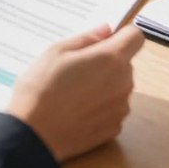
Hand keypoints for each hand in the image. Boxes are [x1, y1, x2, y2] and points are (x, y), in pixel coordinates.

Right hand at [7, 24, 144, 161]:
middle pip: (125, 63)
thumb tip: (106, 30)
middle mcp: (123, 83)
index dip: (121, 36)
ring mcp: (120, 109)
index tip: (103, 41)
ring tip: (74, 92)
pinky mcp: (113, 130)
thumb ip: (87, 38)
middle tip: (78, 68)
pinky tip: (77, 110)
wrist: (33, 136)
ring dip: (105, 85)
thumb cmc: (41, 89)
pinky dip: (101, 107)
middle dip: (108, 61)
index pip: (135, 37)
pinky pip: (113, 109)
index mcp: (111, 59)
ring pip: (119, 86)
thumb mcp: (57, 51)